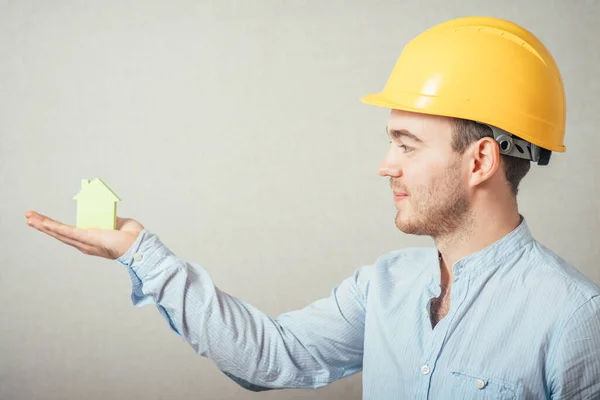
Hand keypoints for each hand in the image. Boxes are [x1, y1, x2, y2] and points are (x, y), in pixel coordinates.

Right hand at [24, 210, 143, 259]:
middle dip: (43, 225)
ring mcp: (85, 242)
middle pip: (59, 233)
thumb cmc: (131, 237)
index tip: (43, 221)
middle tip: (29, 217)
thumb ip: (110, 219)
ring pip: (59, 233)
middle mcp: (84, 244)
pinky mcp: (87, 238)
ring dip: (43, 225)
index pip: (68, 233)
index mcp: (90, 240)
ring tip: (29, 218)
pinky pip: (68, 232)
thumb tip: (108, 214)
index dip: (55, 227)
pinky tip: (43, 224)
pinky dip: (55, 227)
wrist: (138, 244)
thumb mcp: (117, 223)